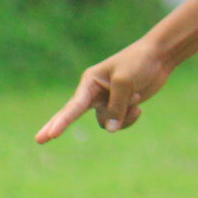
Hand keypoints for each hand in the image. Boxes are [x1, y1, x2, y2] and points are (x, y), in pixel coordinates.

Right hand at [37, 40, 172, 141]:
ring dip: (123, 116)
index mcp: (90, 81)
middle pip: (72, 114)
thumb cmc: (138, 63)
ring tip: (135, 96)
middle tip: (39, 140)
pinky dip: (129, 119)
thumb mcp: (125, 82)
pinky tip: (139, 106)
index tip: (50, 135)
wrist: (158, 57)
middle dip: (59, 126)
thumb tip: (111, 130)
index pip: (73, 106)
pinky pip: (119, 123)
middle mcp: (93, 92)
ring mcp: (105, 101)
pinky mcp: (118, 107)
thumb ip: (116, 107)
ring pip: (106, 123)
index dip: (61, 122)